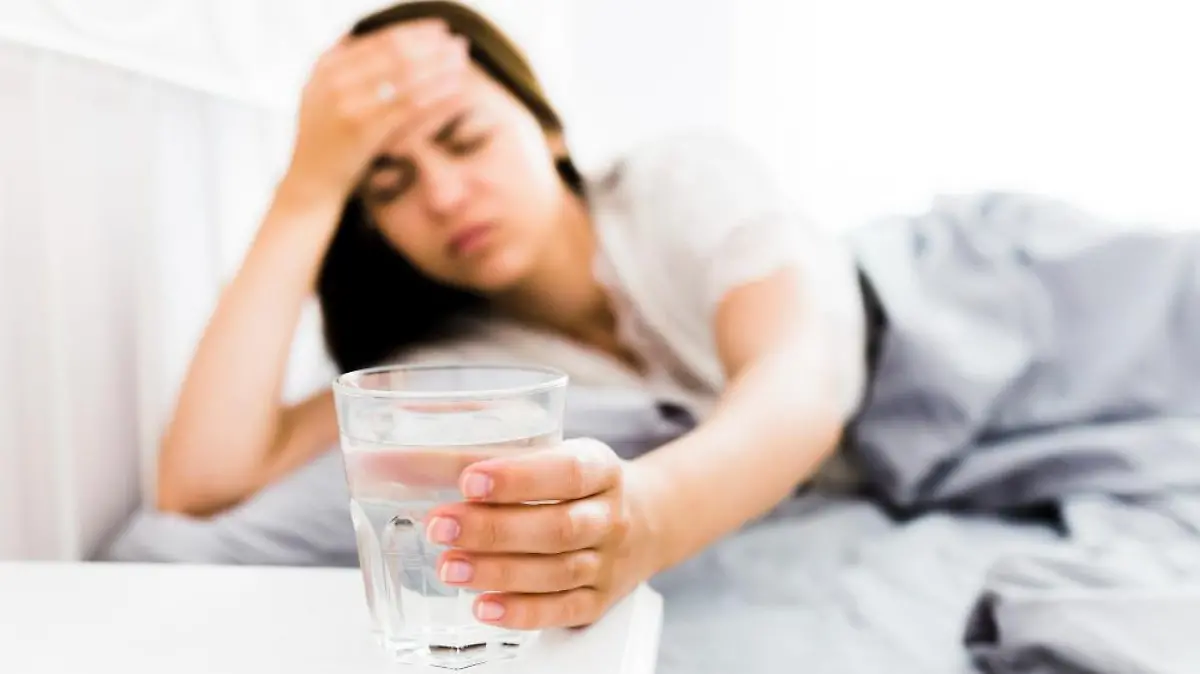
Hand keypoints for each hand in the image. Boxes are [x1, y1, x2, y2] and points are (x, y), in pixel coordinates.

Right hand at [282, 19, 469, 201]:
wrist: (310, 182)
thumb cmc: (322, 138)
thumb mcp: (316, 92)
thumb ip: (336, 62)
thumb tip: (354, 31)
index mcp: (326, 65)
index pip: (380, 39)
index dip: (415, 31)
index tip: (441, 28)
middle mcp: (334, 79)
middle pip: (396, 53)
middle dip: (432, 46)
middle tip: (460, 43)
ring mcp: (347, 103)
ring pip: (405, 77)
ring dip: (438, 65)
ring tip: (462, 60)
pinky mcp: (364, 129)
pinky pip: (409, 106)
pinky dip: (435, 94)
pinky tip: (457, 88)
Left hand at [424, 439, 660, 629]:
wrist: (648, 520)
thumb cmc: (579, 483)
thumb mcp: (553, 452)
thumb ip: (489, 452)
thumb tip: (400, 456)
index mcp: (601, 468)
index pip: (566, 471)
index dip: (518, 477)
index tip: (470, 479)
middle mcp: (610, 516)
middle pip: (556, 526)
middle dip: (493, 528)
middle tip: (440, 524)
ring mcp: (607, 562)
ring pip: (555, 571)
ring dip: (498, 571)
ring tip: (449, 566)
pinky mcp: (597, 600)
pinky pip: (561, 610)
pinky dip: (521, 611)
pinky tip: (484, 606)